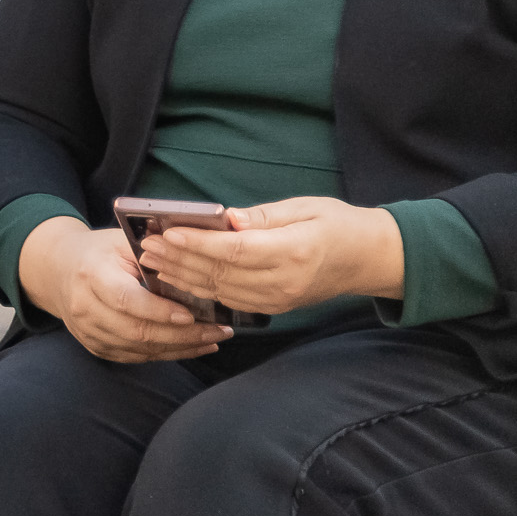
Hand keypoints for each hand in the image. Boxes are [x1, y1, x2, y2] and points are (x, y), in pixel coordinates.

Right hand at [16, 217, 232, 362]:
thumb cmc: (99, 252)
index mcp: (91, 274)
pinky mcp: (96, 347)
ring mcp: (88, 331)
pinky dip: (166, 354)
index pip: (126, 299)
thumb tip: (196, 263)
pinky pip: (135, 357)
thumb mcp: (120, 241)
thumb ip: (153, 253)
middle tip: (218, 332)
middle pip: (136, 331)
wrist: (58, 270)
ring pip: (139, 349)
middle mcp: (85, 307)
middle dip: (182, 335)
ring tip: (212, 340)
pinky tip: (191, 347)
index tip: (191, 315)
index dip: (158, 311)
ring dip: (180, 348)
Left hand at [138, 196, 404, 314]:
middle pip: (222, 273)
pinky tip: (178, 278)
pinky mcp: (275, 307)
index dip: (199, 244)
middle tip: (147, 245)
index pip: (236, 251)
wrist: (369, 259)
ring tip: (153, 261)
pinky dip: (201, 290)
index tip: (169, 232)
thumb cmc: (338, 224)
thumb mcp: (306, 208)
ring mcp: (280, 300)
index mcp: (294, 252)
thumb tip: (226, 221)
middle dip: (180, 259)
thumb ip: (264, 217)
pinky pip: (230, 301)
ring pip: (221, 291)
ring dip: (183, 276)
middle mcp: (285, 282)